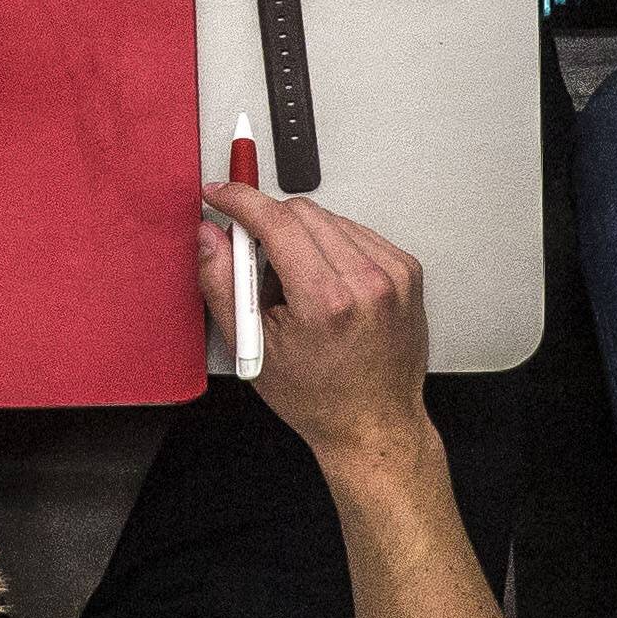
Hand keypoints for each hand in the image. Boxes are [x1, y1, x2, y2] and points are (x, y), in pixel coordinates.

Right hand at [205, 185, 438, 488]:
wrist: (374, 423)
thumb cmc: (319, 397)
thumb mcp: (253, 347)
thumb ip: (222, 283)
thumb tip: (209, 236)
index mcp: (326, 301)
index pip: (277, 221)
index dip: (241, 200)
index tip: (222, 194)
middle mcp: (367, 281)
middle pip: (302, 211)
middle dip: (269, 223)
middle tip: (257, 260)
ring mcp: (393, 274)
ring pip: (330, 217)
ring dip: (302, 235)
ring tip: (298, 283)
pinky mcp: (407, 270)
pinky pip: (357, 232)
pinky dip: (333, 245)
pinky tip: (326, 281)